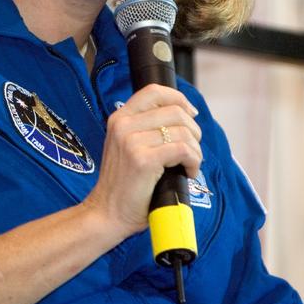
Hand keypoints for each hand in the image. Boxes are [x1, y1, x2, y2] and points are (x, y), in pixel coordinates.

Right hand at [80, 84, 202, 239]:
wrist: (108, 212)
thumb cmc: (124, 183)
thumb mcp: (127, 146)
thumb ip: (146, 128)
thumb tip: (184, 117)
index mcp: (119, 118)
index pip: (154, 91)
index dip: (178, 98)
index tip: (190, 114)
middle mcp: (123, 125)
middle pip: (175, 111)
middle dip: (193, 131)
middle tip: (191, 150)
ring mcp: (131, 141)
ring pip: (183, 132)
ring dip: (195, 150)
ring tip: (188, 165)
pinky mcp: (143, 160)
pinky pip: (183, 150)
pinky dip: (193, 162)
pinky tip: (188, 172)